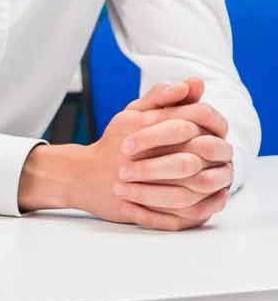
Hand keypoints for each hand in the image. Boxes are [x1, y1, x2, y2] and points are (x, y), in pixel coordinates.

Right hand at [20, 77, 230, 229]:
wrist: (79, 176)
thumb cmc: (112, 144)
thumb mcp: (132, 114)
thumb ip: (162, 97)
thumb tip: (194, 83)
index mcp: (138, 127)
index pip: (189, 122)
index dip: (211, 127)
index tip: (218, 132)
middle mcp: (136, 156)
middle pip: (191, 159)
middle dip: (212, 161)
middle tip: (222, 159)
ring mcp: (134, 184)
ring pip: (187, 191)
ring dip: (208, 189)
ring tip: (219, 183)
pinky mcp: (133, 210)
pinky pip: (175, 216)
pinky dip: (197, 212)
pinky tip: (207, 203)